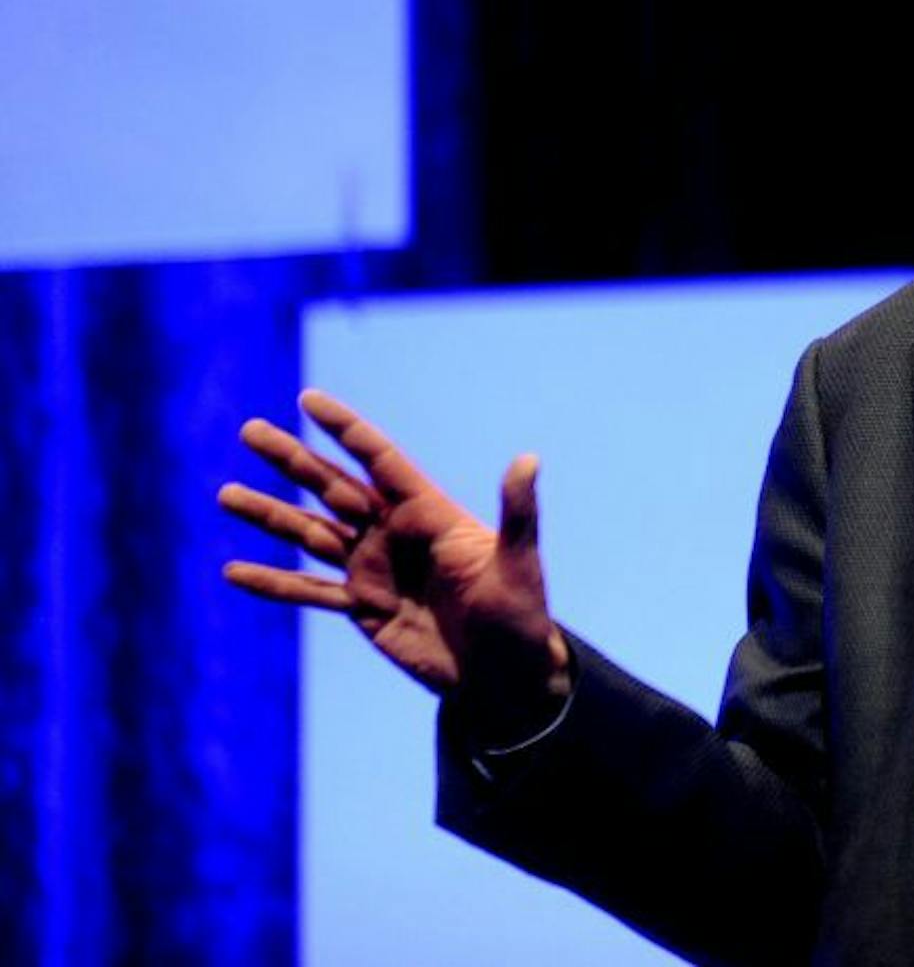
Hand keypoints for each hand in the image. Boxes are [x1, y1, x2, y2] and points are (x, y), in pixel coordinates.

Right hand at [219, 389, 570, 733]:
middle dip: (292, 458)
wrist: (504, 674)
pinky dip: (272, 583)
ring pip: (311, 533)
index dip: (345, 429)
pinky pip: (309, 591)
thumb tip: (528, 459)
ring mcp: (374, 568)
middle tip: (249, 430)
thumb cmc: (521, 614)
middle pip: (333, 486)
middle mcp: (395, 532)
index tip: (308, 399)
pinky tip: (233, 572)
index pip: (379, 460)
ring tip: (226, 494)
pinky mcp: (362, 607)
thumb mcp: (518, 561)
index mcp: (430, 512)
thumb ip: (517, 512)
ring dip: (270, 514)